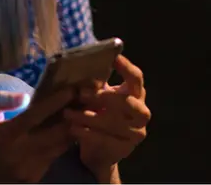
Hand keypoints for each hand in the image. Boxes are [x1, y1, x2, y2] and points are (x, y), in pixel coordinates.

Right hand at [0, 87, 75, 182]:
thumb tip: (26, 95)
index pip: (37, 114)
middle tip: (85, 102)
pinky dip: (60, 146)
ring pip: (60, 148)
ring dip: (71, 131)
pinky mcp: (33, 180)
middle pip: (58, 134)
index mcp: (6, 134)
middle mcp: (21, 152)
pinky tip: (65, 134)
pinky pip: (52, 159)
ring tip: (81, 115)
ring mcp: (29, 169)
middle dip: (74, 117)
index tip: (72, 90)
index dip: (57, 101)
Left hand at [63, 55, 150, 178]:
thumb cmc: (100, 115)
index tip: (113, 58)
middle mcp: (141, 112)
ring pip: (114, 122)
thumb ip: (96, 85)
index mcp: (136, 94)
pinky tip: (73, 128)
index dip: (126, 68)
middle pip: (127, 102)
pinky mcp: (125, 148)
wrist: (101, 151)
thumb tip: (81, 67)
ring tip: (68, 113)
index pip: (136, 78)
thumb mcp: (99, 98)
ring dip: (89, 117)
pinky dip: (87, 133)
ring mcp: (136, 132)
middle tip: (81, 93)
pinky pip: (105, 139)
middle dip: (104, 97)